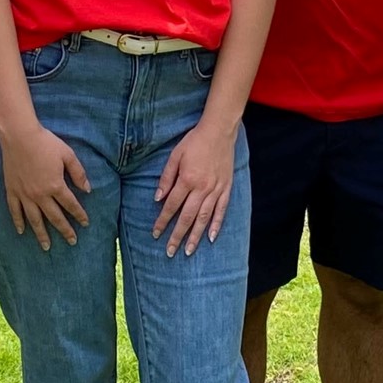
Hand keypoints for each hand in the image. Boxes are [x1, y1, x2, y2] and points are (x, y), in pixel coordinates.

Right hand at [0, 118, 92, 248]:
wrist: (19, 136)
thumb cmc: (46, 143)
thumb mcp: (68, 155)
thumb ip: (78, 173)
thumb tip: (88, 189)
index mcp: (55, 186)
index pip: (71, 205)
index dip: (79, 215)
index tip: (85, 223)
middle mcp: (40, 195)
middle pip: (54, 217)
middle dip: (64, 230)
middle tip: (72, 241)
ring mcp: (24, 194)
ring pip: (34, 219)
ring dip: (41, 234)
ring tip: (46, 247)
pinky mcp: (12, 190)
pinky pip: (15, 210)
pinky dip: (18, 222)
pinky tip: (22, 231)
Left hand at [154, 118, 239, 254]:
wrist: (220, 130)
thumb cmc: (195, 141)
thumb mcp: (175, 155)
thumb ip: (166, 178)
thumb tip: (158, 198)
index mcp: (188, 179)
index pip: (172, 206)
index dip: (162, 221)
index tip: (155, 233)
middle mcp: (202, 188)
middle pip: (187, 217)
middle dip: (177, 236)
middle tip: (169, 251)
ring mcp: (216, 189)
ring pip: (204, 218)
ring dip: (195, 236)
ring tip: (188, 251)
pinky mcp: (226, 188)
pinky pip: (222, 210)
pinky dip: (216, 225)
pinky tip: (210, 237)